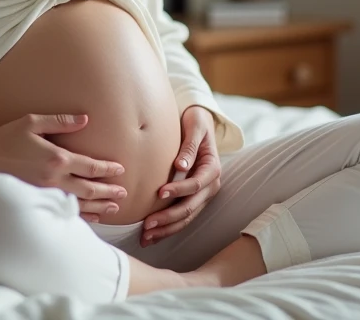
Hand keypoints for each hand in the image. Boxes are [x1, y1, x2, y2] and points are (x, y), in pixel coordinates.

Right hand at [0, 113, 128, 222]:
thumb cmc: (6, 137)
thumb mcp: (33, 122)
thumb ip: (61, 122)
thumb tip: (85, 119)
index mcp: (56, 158)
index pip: (90, 166)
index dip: (107, 169)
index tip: (120, 169)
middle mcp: (54, 178)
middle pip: (89, 188)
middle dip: (108, 191)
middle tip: (124, 192)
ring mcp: (45, 193)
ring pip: (79, 203)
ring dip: (99, 206)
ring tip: (114, 207)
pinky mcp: (36, 201)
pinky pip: (62, 211)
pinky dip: (80, 215)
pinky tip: (89, 216)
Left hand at [140, 106, 221, 246]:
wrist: (201, 123)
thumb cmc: (196, 123)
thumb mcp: (195, 127)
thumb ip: (189, 147)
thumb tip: (181, 165)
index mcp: (213, 169)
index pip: (195, 184)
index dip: (178, 190)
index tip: (159, 192)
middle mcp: (211, 186)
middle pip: (190, 207)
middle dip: (168, 218)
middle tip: (147, 225)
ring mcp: (204, 195)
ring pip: (186, 218)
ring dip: (167, 229)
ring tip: (146, 237)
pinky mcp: (195, 200)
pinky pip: (183, 217)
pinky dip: (168, 227)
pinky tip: (153, 235)